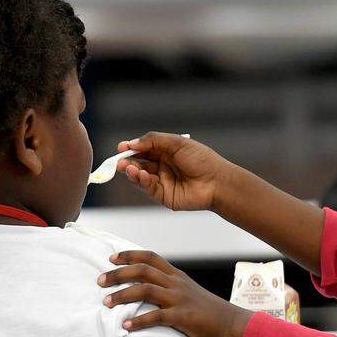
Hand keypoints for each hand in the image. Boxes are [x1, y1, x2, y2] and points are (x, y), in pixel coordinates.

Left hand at [99, 250, 254, 336]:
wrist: (233, 325)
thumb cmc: (208, 312)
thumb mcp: (189, 293)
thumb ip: (169, 289)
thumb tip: (148, 290)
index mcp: (177, 276)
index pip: (150, 257)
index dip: (129, 255)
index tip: (111, 258)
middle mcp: (176, 284)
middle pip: (142, 270)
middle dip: (118, 273)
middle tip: (99, 281)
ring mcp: (180, 299)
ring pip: (145, 290)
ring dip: (122, 295)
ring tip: (106, 302)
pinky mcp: (183, 317)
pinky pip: (157, 317)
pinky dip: (139, 321)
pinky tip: (126, 326)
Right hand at [117, 132, 235, 211]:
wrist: (217, 182)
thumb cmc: (202, 160)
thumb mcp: (176, 143)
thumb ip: (153, 140)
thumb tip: (132, 143)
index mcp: (166, 152)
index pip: (143, 149)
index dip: (131, 148)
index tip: (121, 147)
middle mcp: (163, 167)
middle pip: (139, 163)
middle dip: (127, 162)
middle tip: (119, 161)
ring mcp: (163, 182)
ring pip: (141, 177)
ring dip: (132, 172)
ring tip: (127, 168)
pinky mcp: (164, 196)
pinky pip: (148, 188)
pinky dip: (142, 181)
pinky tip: (141, 175)